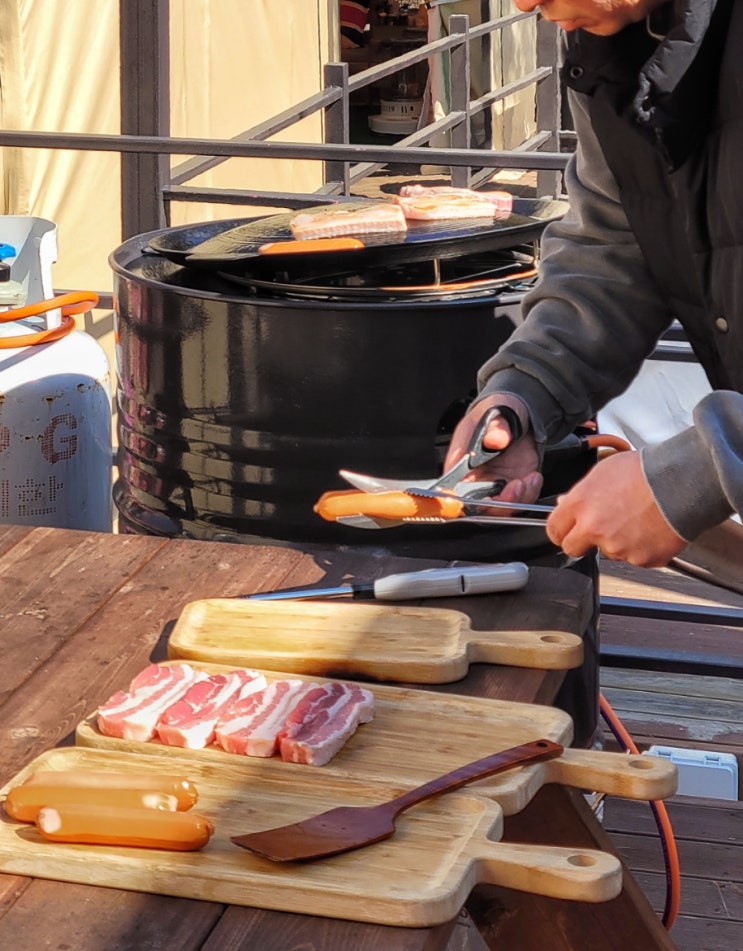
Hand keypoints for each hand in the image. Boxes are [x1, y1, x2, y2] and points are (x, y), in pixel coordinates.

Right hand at [444, 395, 542, 505]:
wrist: (518, 411)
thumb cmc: (497, 409)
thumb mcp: (495, 411)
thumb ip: (496, 426)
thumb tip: (496, 439)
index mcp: (458, 462)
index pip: (452, 491)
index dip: (463, 501)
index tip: (482, 499)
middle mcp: (473, 478)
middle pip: (476, 506)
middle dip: (497, 504)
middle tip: (514, 487)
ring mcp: (493, 484)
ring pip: (499, 508)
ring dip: (516, 500)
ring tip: (528, 478)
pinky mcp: (512, 485)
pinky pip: (519, 500)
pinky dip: (529, 493)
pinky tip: (534, 477)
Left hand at [545, 450, 685, 566]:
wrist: (682, 481)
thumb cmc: (646, 470)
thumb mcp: (603, 471)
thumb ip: (580, 492)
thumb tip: (565, 503)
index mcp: (580, 505)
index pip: (554, 529)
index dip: (560, 530)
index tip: (566, 530)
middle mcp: (595, 529)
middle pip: (573, 549)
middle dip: (582, 541)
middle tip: (600, 528)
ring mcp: (618, 547)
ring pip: (608, 552)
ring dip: (617, 541)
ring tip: (636, 518)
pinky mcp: (641, 559)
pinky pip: (635, 558)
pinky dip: (642, 547)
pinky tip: (650, 528)